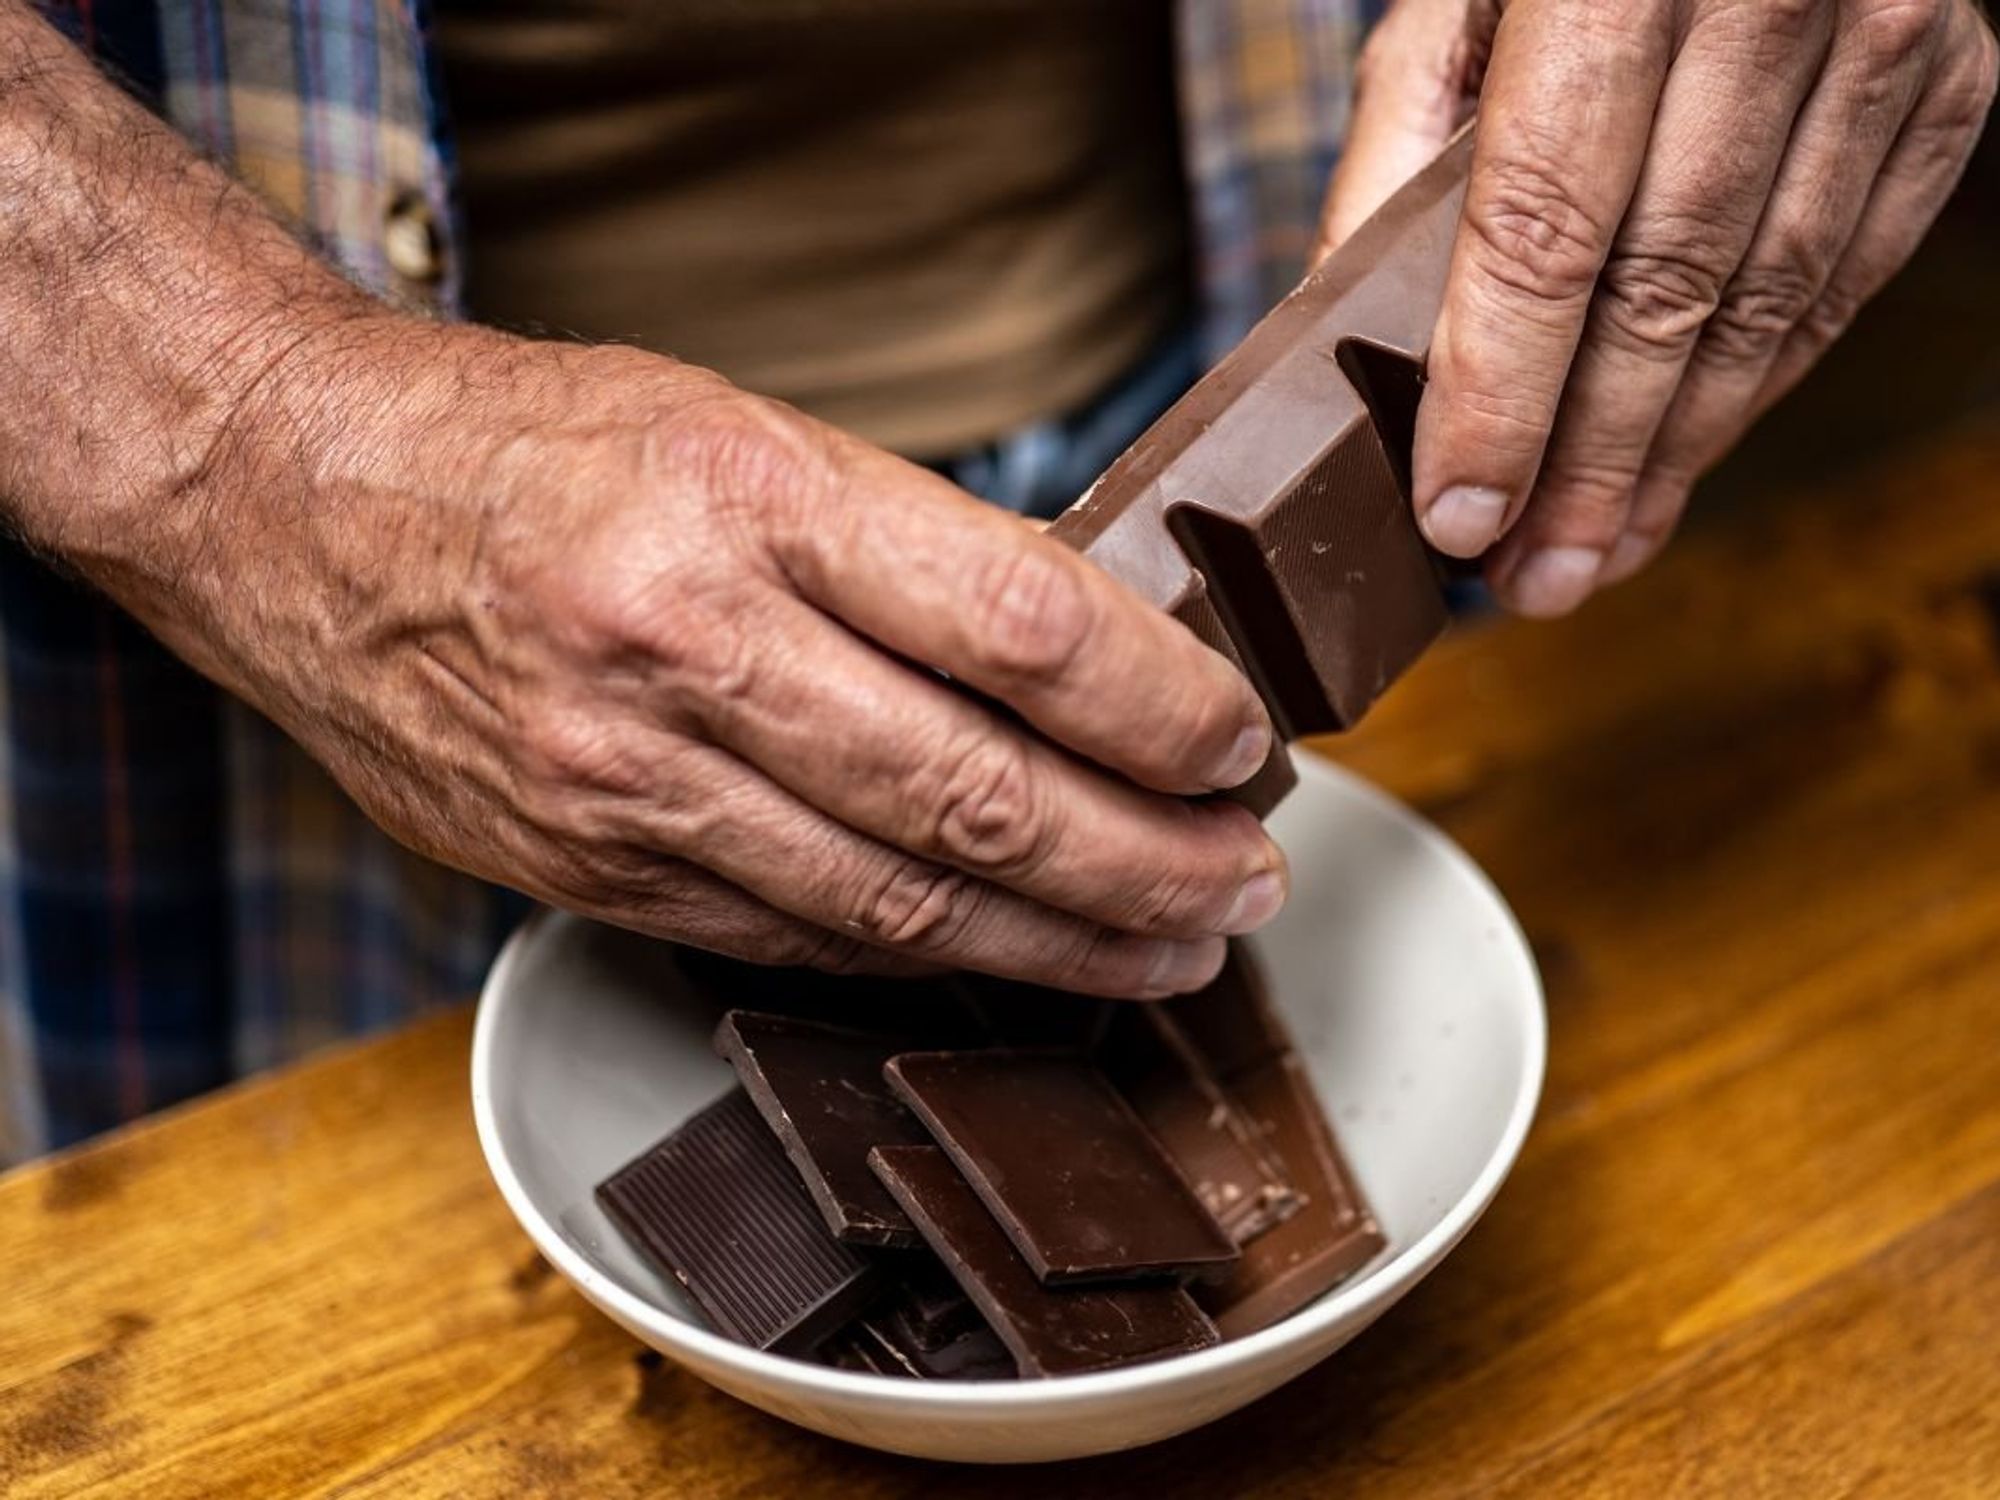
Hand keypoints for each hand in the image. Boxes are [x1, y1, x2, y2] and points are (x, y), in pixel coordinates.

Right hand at [156, 322, 1284, 995]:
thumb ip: (901, 547)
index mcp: (746, 499)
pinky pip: (795, 941)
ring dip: (1066, 946)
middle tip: (1245, 879)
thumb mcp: (734, 429)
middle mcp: (685, 646)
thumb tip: (1083, 658)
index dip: (1161, 705)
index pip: (1019, 625)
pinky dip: (927, 963)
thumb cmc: (533, 447)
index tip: (1240, 744)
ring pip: (900, 909)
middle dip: (1149, 861)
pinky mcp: (587, 871)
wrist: (296, 504)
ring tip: (1172, 949)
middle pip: (981, 801)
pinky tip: (1013, 962)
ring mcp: (629, 780)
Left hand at [1318, 0, 1997, 615]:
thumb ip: (1400, 165)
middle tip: (1530, 580)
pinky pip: (1848, 273)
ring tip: (1597, 552)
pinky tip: (1687, 459)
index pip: (1546, 228)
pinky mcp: (1950, 79)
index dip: (1499, 394)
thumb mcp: (1453, 6)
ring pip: (1767, 305)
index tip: (1460, 516)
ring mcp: (1886, 34)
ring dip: (1674, 454)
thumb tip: (1357, 354)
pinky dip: (1765, 383)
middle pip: (1663, 291)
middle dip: (1586, 463)